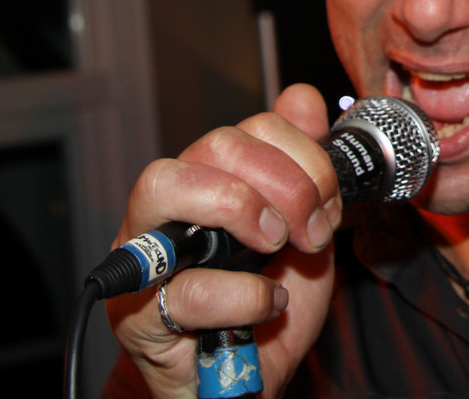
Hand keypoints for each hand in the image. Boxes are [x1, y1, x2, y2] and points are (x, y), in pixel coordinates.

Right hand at [103, 84, 340, 398]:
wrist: (247, 384)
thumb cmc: (267, 304)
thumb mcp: (303, 228)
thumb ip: (305, 165)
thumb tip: (303, 98)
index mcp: (211, 178)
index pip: (251, 127)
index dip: (304, 155)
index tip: (332, 202)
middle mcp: (170, 205)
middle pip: (215, 143)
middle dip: (286, 181)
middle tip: (311, 230)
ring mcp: (144, 254)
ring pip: (165, 183)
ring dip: (241, 208)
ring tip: (279, 246)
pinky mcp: (137, 314)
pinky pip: (186, 286)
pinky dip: (244, 295)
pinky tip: (269, 306)